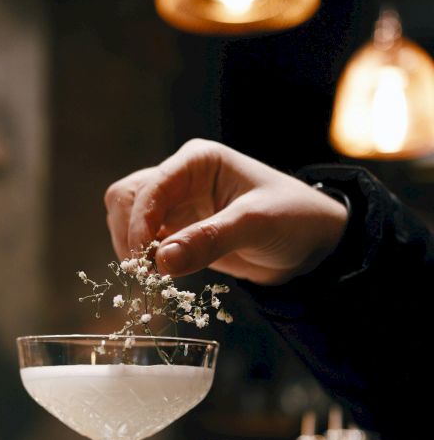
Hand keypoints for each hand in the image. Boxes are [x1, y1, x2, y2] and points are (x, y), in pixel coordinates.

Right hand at [104, 139, 347, 285]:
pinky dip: (145, 260)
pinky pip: (146, 243)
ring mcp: (177, 205)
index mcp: (198, 161)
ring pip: (128, 219)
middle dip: (128, 234)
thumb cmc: (293, 218)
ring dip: (131, 248)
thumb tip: (162, 261)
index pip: (150, 187)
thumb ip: (209, 240)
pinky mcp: (180, 231)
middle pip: (126, 198)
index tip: (144, 259)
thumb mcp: (255, 225)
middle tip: (143, 271)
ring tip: (152, 277)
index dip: (139, 223)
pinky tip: (160, 278)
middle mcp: (181, 178)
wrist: (312, 244)